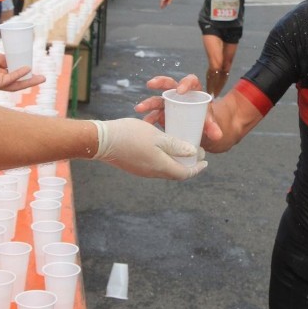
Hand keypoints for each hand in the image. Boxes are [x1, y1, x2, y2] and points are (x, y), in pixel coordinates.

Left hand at [0, 45, 44, 90]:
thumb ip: (2, 59)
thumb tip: (14, 58)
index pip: (13, 73)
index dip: (23, 72)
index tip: (33, 67)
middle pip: (17, 82)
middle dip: (30, 80)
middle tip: (43, 78)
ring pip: (16, 84)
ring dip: (29, 81)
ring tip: (41, 78)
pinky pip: (9, 80)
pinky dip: (18, 74)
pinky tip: (27, 69)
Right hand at [89, 119, 206, 179]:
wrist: (102, 140)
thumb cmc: (131, 135)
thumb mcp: (157, 137)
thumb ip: (175, 145)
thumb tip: (193, 153)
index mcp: (161, 166)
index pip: (184, 173)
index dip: (197, 168)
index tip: (205, 161)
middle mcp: (153, 173)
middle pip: (175, 173)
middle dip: (187, 164)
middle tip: (195, 154)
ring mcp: (142, 171)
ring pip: (165, 170)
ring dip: (175, 162)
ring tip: (180, 150)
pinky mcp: (134, 167)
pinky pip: (154, 166)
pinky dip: (164, 160)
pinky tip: (162, 148)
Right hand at [135, 74, 222, 142]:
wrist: (199, 130)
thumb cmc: (205, 122)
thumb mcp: (210, 123)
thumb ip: (212, 127)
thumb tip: (217, 136)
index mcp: (194, 91)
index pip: (190, 81)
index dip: (185, 83)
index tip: (180, 90)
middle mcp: (180, 95)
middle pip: (169, 85)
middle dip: (159, 83)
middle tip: (150, 84)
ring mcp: (169, 104)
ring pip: (158, 100)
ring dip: (148, 103)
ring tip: (139, 108)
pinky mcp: (162, 115)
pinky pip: (154, 115)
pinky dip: (148, 119)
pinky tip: (144, 124)